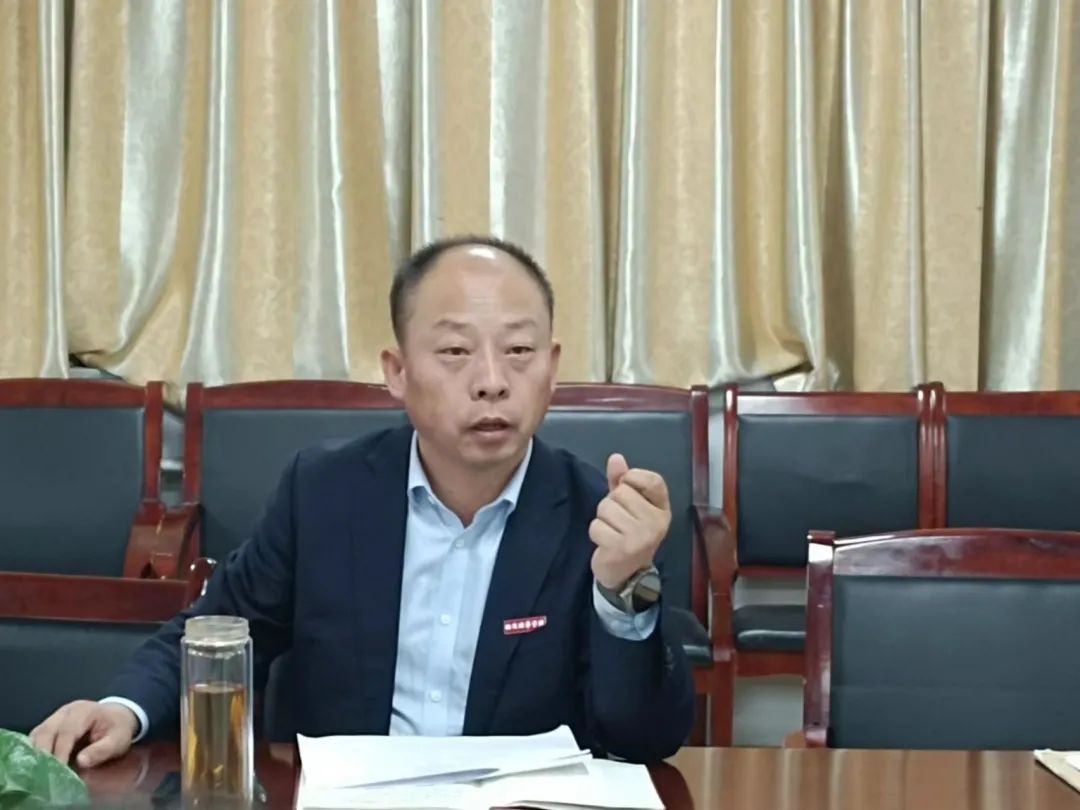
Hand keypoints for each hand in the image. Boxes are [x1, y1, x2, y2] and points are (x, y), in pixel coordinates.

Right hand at [30, 700, 137, 767]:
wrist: (115, 717)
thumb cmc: (117, 729)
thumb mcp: (118, 740)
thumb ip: (102, 750)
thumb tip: (81, 761)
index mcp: (84, 712)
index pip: (67, 732)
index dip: (60, 752)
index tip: (58, 770)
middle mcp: (66, 712)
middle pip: (47, 731)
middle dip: (43, 753)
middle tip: (43, 774)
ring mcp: (55, 717)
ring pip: (37, 734)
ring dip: (35, 753)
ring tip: (38, 771)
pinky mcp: (49, 725)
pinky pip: (36, 737)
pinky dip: (34, 750)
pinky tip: (36, 764)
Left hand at [589, 453, 670, 589]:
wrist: (627, 574)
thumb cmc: (627, 533)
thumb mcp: (628, 505)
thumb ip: (621, 480)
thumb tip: (616, 458)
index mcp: (662, 509)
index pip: (651, 479)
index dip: (632, 478)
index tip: (627, 490)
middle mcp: (656, 522)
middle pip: (621, 492)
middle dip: (611, 503)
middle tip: (618, 520)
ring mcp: (641, 536)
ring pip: (606, 508)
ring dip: (602, 519)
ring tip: (612, 531)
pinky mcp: (622, 548)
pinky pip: (597, 526)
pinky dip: (596, 533)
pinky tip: (606, 542)